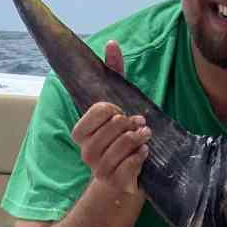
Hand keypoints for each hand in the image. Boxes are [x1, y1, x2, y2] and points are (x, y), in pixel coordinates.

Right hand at [71, 41, 151, 197]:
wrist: (120, 178)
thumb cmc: (118, 138)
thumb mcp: (116, 104)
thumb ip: (113, 75)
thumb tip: (111, 43)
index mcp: (81, 133)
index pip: (99, 110)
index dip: (114, 108)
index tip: (120, 111)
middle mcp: (86, 152)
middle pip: (112, 127)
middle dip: (129, 122)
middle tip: (139, 123)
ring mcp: (99, 170)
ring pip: (121, 146)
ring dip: (137, 138)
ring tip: (145, 134)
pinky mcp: (114, 183)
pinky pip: (129, 165)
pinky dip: (139, 156)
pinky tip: (144, 153)